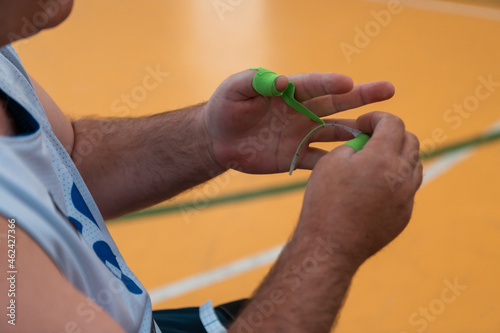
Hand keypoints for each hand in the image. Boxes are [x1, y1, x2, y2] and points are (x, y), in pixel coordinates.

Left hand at [204, 69, 394, 173]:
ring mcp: (301, 134)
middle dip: (361, 97)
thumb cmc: (225, 107)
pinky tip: (356, 165)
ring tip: (381, 132)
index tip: (349, 82)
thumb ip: (255, 81)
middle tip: (388, 90)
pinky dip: (337, 162)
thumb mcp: (234, 89)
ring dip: (356, 132)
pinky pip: (320, 160)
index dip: (330, 83)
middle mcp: (301, 111)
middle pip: (335, 103)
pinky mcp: (296, 156)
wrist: (218, 140)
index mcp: (289, 91)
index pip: (314, 85)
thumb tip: (283, 82)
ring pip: (334, 131)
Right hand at [297, 112, 422, 265]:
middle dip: (392, 133)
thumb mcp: (331, 162)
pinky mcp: (405, 215)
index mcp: (382, 158)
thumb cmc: (325, 201)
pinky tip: (375, 185)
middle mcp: (402, 176)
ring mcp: (407, 197)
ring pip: (414, 165)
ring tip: (375, 161)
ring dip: (398, 155)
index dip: (377, 117)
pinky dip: (396, 179)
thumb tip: (365, 144)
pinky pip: (408, 188)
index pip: (393, 123)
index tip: (363, 123)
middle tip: (371, 138)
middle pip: (411, 141)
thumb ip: (354, 145)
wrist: (330, 246)